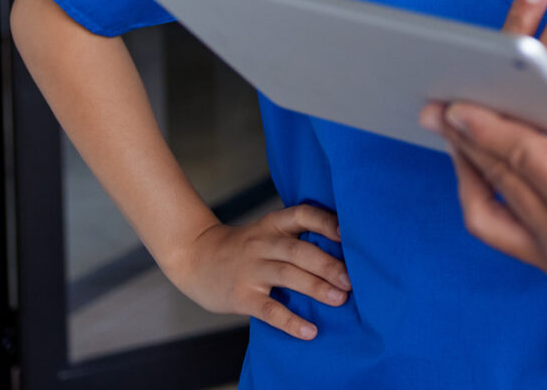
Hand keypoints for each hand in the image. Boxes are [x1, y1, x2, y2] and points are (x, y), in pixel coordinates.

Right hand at [163, 204, 349, 339]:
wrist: (194, 258)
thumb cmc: (243, 248)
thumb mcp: (266, 231)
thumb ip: (295, 237)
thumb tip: (343, 254)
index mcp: (273, 225)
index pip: (303, 214)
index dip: (326, 222)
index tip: (349, 234)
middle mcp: (262, 244)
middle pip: (298, 250)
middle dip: (328, 264)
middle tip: (352, 280)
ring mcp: (250, 270)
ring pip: (287, 276)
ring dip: (316, 287)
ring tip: (340, 299)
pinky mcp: (241, 296)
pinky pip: (269, 309)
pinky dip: (290, 321)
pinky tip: (309, 331)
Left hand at [422, 72, 546, 295]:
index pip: (529, 160)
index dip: (492, 125)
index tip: (461, 100)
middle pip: (503, 184)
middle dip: (469, 142)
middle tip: (441, 108)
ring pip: (493, 217)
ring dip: (471, 173)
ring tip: (455, 137)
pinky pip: (508, 235)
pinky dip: (489, 200)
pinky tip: (484, 170)